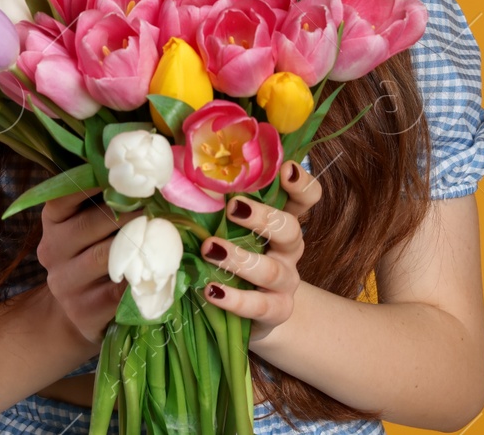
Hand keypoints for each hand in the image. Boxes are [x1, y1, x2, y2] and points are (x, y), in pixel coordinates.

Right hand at [38, 186, 143, 347]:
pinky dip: (140, 277)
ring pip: (105, 256)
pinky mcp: (83, 310)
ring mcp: (65, 283)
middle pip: (90, 223)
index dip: (91, 183)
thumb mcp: (88, 226)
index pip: (63, 197)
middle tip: (157, 199)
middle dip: (128, 210)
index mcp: (53, 222)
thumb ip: (106, 201)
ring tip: (163, 230)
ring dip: (137, 242)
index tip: (122, 172)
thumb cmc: (92, 254)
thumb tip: (146, 170)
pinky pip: (117, 289)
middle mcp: (52, 250)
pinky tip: (159, 267)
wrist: (77, 311)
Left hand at [199, 159, 321, 342]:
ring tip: (210, 249)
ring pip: (271, 269)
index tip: (286, 169)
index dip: (301, 184)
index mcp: (284, 222)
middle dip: (262, 218)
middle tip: (234, 208)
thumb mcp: (235, 231)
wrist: (256, 313)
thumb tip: (178, 177)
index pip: (305, 198)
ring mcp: (286, 281)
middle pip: (290, 229)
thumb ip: (219, 207)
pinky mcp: (277, 310)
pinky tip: (212, 291)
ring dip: (240, 259)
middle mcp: (290, 249)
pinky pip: (259, 305)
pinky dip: (235, 299)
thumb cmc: (239, 258)